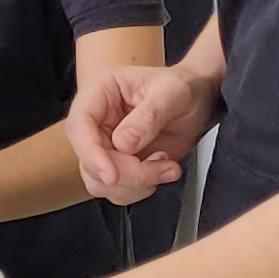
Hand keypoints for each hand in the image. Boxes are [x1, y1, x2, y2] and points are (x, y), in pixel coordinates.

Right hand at [66, 63, 215, 207]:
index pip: (79, 124)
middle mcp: (97, 119)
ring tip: (166, 165)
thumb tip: (122, 143)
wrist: (198, 102)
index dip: (91, 153)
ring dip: (135, 183)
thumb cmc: (183, 87)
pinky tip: (161, 169)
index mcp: (101, 91)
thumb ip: (149, 116)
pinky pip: (116, 189)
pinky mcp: (118, 164)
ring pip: (99, 180)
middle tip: (161, 164)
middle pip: (89, 159)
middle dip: (126, 173)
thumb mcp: (173, 93)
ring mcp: (105, 144)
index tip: (111, 176)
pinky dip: (140, 188)